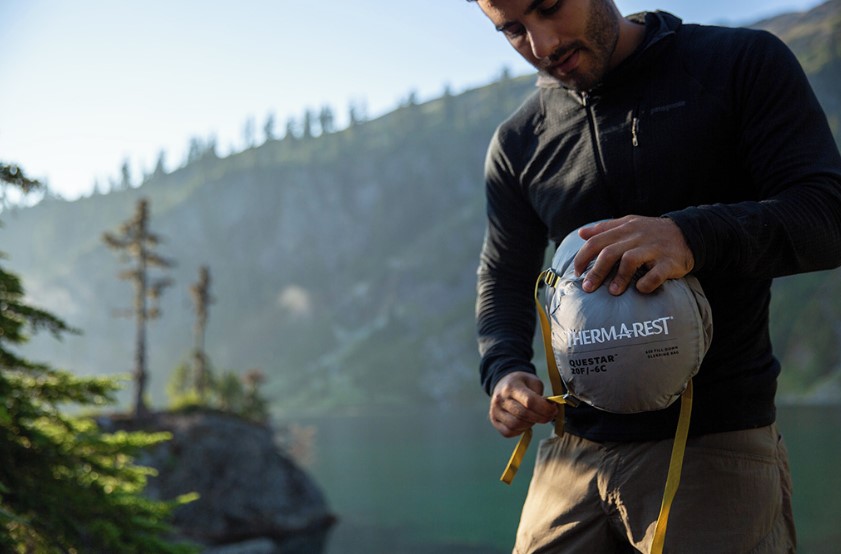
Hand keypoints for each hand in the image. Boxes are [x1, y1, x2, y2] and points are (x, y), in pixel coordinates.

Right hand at [489, 371, 558, 437]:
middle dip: (541, 418)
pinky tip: (525, 423)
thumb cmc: (521, 383)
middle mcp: (500, 399)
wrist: (503, 383)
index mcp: (511, 386)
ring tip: (535, 418)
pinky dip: (520, 430)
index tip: (553, 410)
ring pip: (516, 425)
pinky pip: (509, 432)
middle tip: (549, 416)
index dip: (545, 408)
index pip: (530, 401)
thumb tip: (548, 410)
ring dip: (530, 424)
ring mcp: (495, 410)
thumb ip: (541, 395)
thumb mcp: (533, 381)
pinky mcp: (494, 420)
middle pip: (524, 414)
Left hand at [573, 216, 694, 294]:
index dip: (583, 257)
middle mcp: (637, 237)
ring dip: (619, 278)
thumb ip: (605, 228)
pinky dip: (646, 283)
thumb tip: (581, 233)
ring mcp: (654, 249)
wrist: (688, 233)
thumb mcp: (629, 224)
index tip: (577, 272)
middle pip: (609, 252)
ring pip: (630, 260)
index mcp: (625, 229)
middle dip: (596, 272)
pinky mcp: (670, 261)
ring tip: (613, 292)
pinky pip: (656, 274)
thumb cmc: (651, 232)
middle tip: (588, 288)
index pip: (596, 241)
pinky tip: (640, 289)